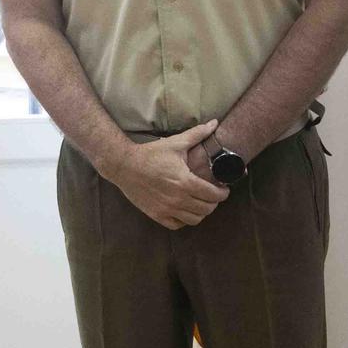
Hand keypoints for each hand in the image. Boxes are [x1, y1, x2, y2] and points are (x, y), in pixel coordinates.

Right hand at [110, 120, 229, 229]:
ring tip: (201, 202)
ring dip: (201, 212)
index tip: (224, 189)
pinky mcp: (156, 215)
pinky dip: (185, 219)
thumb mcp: (175, 143)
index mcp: (185, 182)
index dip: (223, 193)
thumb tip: (214, 123)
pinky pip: (177, 224)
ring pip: (195, 219)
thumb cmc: (151, 154)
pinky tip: (185, 209)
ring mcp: (166, 209)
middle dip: (214, 202)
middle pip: (207, 209)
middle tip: (213, 194)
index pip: (213, 195)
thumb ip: (198, 134)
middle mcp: (177, 199)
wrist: (124, 165)